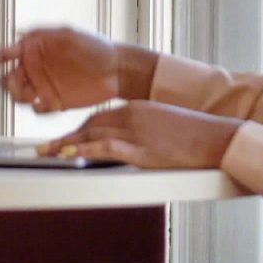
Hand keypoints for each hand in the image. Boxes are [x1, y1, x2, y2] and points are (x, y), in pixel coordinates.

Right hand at [0, 27, 126, 114]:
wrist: (117, 70)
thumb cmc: (95, 47)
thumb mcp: (68, 34)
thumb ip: (42, 34)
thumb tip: (18, 33)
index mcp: (34, 49)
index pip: (5, 54)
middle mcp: (35, 68)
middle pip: (7, 78)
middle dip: (7, 83)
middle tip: (18, 85)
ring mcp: (43, 86)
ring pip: (17, 95)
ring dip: (19, 96)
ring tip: (34, 95)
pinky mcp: (54, 102)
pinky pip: (36, 108)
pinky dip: (37, 108)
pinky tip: (49, 104)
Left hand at [41, 101, 239, 169]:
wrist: (217, 138)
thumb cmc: (198, 135)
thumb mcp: (167, 125)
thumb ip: (147, 130)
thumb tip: (136, 144)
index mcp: (139, 107)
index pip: (100, 116)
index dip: (79, 128)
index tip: (66, 137)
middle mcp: (133, 116)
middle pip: (90, 124)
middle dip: (66, 136)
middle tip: (45, 147)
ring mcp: (135, 132)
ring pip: (90, 134)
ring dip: (65, 144)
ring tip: (47, 154)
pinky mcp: (140, 150)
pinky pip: (104, 148)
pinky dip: (83, 150)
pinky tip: (69, 154)